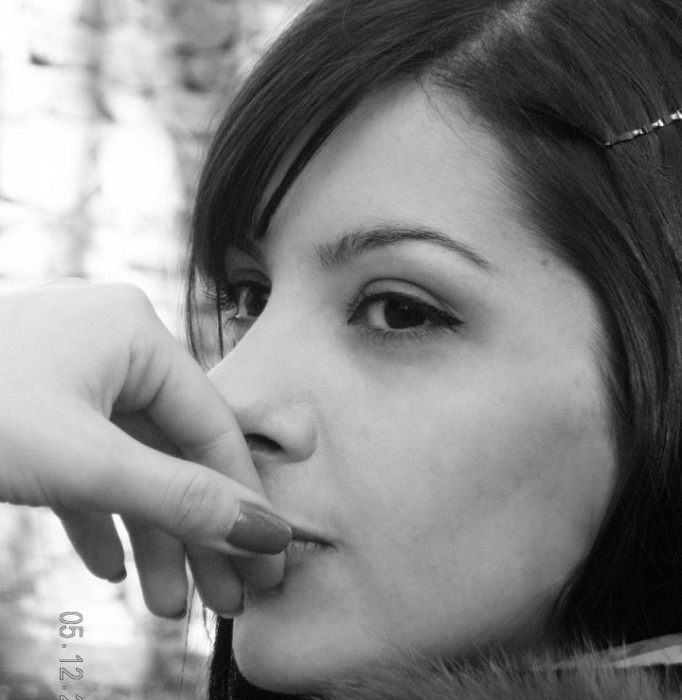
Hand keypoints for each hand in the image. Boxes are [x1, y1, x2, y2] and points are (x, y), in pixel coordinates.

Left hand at [0, 281, 290, 617]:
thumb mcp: (83, 462)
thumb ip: (181, 498)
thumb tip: (265, 532)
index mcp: (135, 332)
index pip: (212, 424)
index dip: (243, 498)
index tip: (268, 560)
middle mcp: (114, 345)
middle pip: (177, 451)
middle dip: (198, 530)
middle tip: (226, 599)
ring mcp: (74, 375)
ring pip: (133, 464)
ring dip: (151, 535)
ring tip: (167, 604)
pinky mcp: (41, 408)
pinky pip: (88, 465)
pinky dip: (101, 516)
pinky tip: (112, 566)